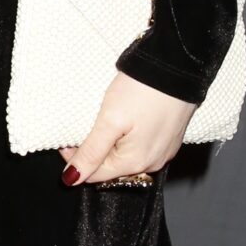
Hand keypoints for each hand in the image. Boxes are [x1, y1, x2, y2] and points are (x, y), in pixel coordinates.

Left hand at [61, 72, 195, 186]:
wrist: (178, 67)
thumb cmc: (145, 91)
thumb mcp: (110, 121)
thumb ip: (92, 152)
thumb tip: (72, 179)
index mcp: (136, 163)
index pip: (94, 175)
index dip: (75, 159)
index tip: (67, 139)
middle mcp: (152, 163)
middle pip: (110, 167)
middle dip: (93, 152)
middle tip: (84, 126)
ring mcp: (162, 151)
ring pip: (125, 156)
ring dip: (110, 144)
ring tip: (104, 120)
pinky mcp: (168, 138)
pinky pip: (140, 145)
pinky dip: (127, 137)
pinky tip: (124, 120)